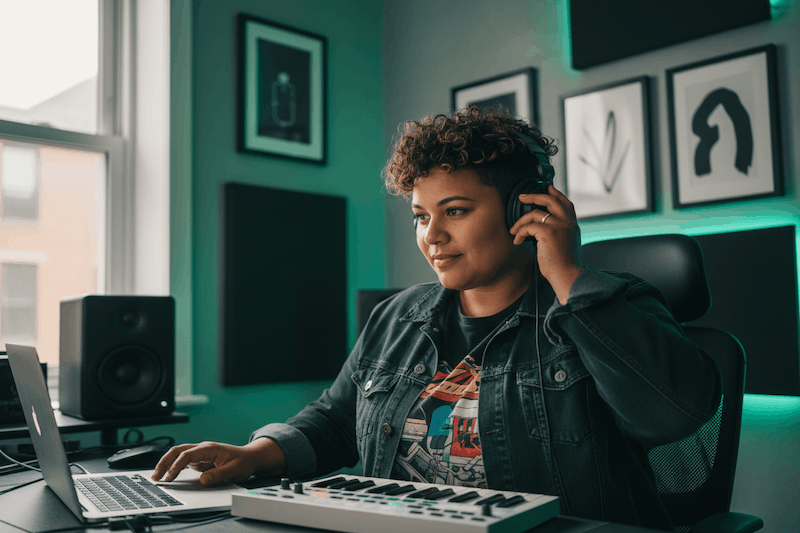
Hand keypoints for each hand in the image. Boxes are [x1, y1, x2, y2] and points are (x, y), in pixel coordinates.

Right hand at [151, 438, 285, 484]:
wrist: (250, 457)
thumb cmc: (243, 462)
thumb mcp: (234, 470)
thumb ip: (218, 475)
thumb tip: (202, 479)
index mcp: (210, 448)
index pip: (187, 454)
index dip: (176, 466)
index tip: (169, 478)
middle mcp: (202, 448)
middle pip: (178, 450)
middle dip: (164, 462)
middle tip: (155, 476)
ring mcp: (200, 453)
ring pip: (178, 454)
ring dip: (166, 463)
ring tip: (157, 477)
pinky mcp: (199, 459)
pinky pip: (182, 461)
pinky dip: (173, 467)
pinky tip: (167, 476)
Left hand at [509, 185, 581, 303]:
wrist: (567, 275)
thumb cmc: (565, 265)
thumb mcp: (568, 243)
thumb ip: (562, 232)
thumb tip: (547, 227)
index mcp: (573, 224)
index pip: (565, 203)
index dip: (556, 194)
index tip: (548, 188)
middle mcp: (567, 222)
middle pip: (550, 200)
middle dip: (534, 196)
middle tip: (522, 197)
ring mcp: (558, 225)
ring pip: (535, 213)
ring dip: (520, 221)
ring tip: (514, 230)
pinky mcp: (547, 232)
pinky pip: (528, 226)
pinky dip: (520, 232)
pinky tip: (517, 240)